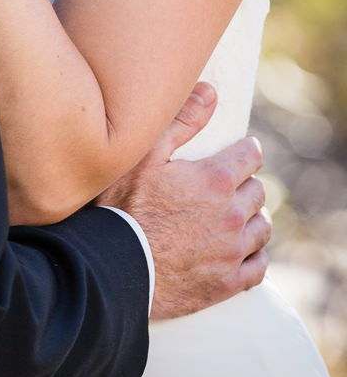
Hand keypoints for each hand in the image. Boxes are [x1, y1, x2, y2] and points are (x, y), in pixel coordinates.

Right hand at [98, 82, 269, 319]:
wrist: (114, 267)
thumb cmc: (122, 207)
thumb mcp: (145, 155)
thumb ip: (182, 121)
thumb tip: (210, 93)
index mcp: (216, 180)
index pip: (250, 156)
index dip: (244, 150)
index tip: (239, 151)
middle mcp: (232, 215)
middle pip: (257, 191)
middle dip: (245, 184)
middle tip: (229, 185)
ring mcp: (232, 252)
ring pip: (262, 228)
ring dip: (252, 218)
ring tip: (236, 216)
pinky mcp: (227, 283)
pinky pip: (258, 267)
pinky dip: (254, 255)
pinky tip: (241, 250)